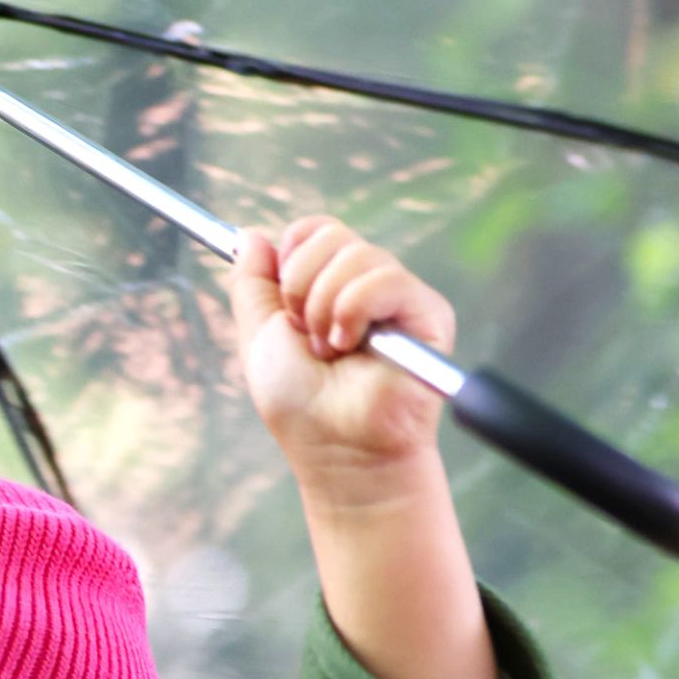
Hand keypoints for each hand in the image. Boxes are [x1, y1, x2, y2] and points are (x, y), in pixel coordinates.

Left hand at [228, 215, 458, 494]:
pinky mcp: (427, 312)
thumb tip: (251, 236)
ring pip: (356, 254)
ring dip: (325, 308)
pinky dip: (353, 312)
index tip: (285, 305)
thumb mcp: (259, 338)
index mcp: (329, 285)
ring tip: (331, 351)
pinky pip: (385, 280)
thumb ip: (252, 286)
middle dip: (301, 288)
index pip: (312, 230)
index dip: (290, 258)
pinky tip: (352, 347)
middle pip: (330, 234)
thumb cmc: (301, 406)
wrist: (335, 448)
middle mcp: (366, 284)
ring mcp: (399, 296)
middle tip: (308, 336)